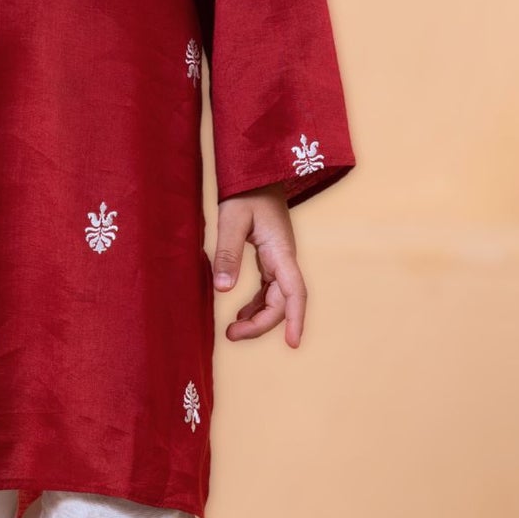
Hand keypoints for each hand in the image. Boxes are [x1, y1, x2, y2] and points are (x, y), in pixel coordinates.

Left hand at [211, 184, 306, 346]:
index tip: (292, 344)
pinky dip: (256, 304)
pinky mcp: (270, 257)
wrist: (255, 172)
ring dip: (258, 317)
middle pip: (283, 302)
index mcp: (281, 251)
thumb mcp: (231, 219)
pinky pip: (268, 288)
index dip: (296, 320)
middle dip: (262, 324)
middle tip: (231, 334)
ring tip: (232, 331)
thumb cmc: (244, 191)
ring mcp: (278, 259)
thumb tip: (222, 290)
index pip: (295, 292)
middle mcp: (284, 258)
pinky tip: (240, 313)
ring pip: (276, 298)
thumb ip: (227, 253)